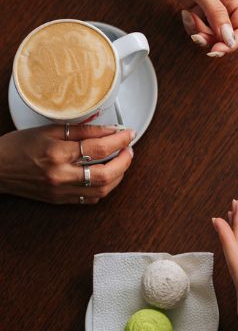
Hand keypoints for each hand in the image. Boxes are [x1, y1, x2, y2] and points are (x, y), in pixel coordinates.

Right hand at [0, 124, 134, 203]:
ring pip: (102, 190)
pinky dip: (104, 188)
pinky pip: (91, 198)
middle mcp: (61, 175)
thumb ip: (82, 130)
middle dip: (125, 161)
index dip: (119, 140)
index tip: (128, 133)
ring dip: (119, 175)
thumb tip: (109, 130)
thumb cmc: (17, 147)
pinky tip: (107, 176)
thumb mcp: (48, 130)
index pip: (98, 148)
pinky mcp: (60, 201)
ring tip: (122, 161)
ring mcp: (61, 191)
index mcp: (57, 154)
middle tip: (129, 149)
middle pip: (106, 174)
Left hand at [143, 0, 237, 57]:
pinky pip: (199, 29)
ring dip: (199, 33)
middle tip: (198, 38)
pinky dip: (191, 27)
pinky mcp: (197, 10)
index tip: (218, 49)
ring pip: (212, 35)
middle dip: (212, 40)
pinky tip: (185, 14)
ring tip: (189, 19)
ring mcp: (210, 8)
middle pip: (227, 35)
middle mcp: (224, 4)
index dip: (233, 42)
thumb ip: (216, 14)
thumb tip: (229, 37)